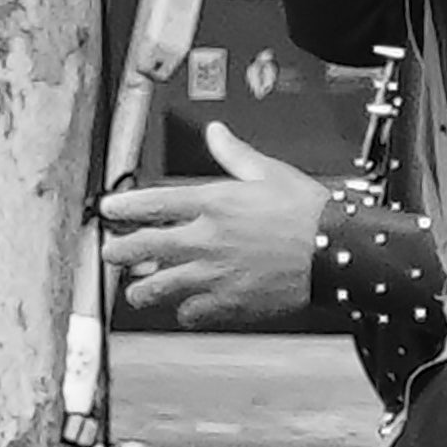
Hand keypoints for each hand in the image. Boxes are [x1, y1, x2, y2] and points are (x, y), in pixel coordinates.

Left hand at [98, 171, 325, 329]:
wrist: (337, 251)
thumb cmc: (308, 212)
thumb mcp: (268, 172)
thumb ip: (234, 153)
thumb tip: (217, 133)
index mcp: (212, 203)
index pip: (150, 204)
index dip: (122, 209)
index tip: (109, 212)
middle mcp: (204, 239)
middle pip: (140, 248)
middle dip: (117, 251)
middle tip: (111, 253)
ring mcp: (212, 275)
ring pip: (155, 288)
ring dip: (142, 289)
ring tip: (138, 289)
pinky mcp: (227, 304)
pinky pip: (189, 313)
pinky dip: (183, 311)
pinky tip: (184, 307)